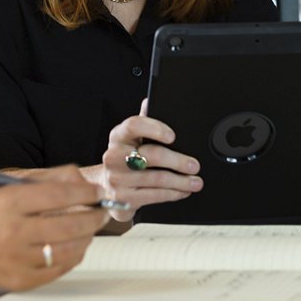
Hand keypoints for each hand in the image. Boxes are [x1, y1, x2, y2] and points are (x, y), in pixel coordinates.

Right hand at [0, 165, 107, 289]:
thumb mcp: (9, 188)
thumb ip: (47, 181)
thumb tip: (82, 181)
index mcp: (9, 202)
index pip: (59, 195)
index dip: (86, 193)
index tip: (98, 192)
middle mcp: (14, 231)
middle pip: (70, 224)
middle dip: (94, 217)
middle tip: (102, 211)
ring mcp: (18, 259)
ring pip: (69, 249)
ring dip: (87, 237)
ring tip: (89, 229)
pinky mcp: (21, 281)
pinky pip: (59, 269)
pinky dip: (73, 257)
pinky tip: (75, 247)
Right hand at [82, 104, 201, 222]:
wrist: (105, 188)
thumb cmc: (124, 159)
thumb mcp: (130, 139)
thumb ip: (143, 122)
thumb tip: (149, 101)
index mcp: (118, 136)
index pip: (133, 125)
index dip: (154, 128)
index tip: (172, 135)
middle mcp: (114, 156)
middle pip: (151, 155)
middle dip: (178, 161)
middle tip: (194, 165)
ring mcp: (118, 179)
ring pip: (157, 179)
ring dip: (181, 181)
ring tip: (195, 181)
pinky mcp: (125, 199)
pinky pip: (155, 195)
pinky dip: (173, 193)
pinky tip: (183, 191)